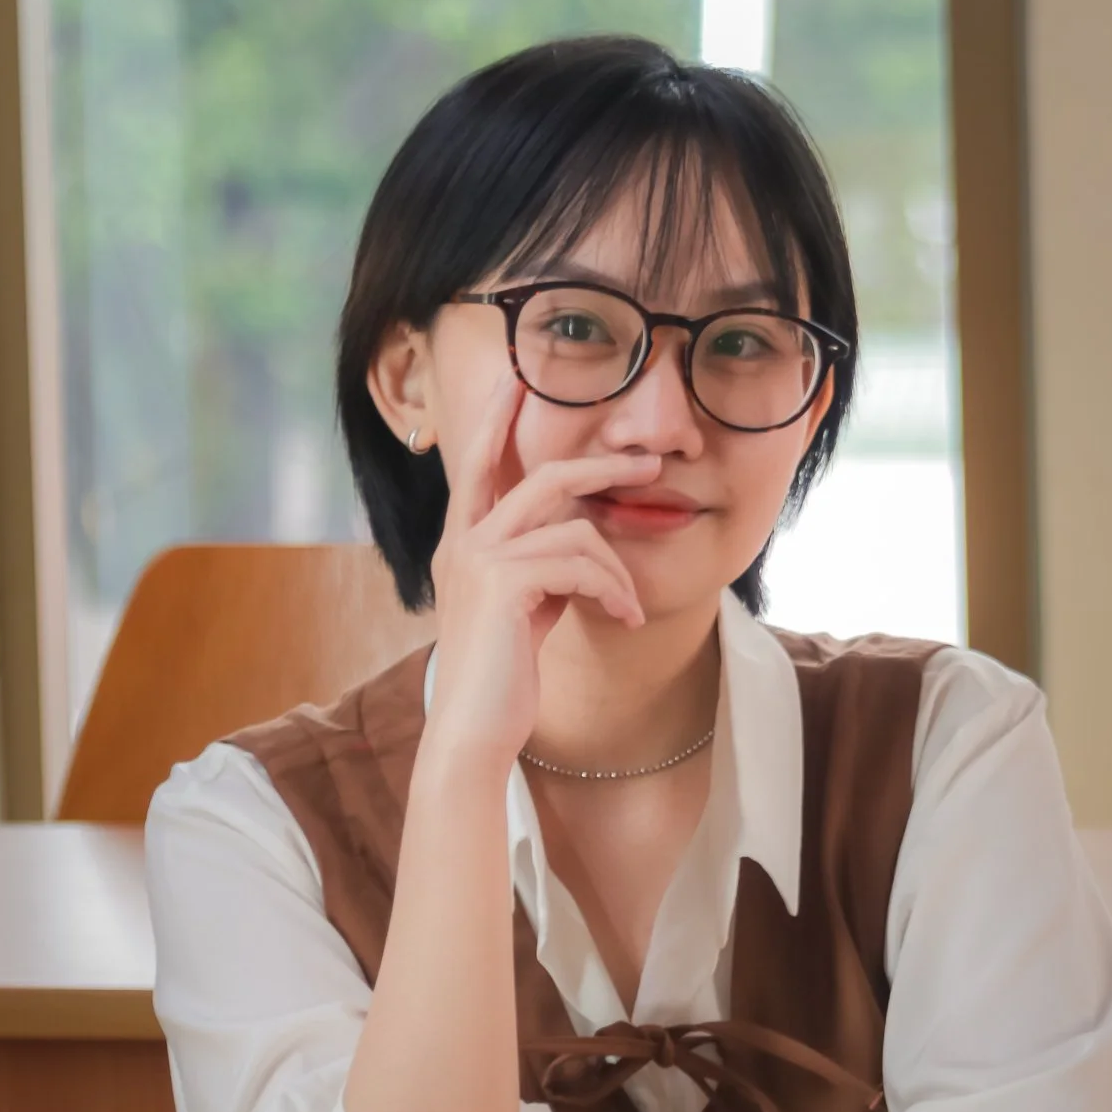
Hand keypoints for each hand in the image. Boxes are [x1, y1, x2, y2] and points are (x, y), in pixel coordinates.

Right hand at [423, 370, 654, 768]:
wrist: (475, 732)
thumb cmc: (504, 678)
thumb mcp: (524, 609)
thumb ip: (542, 568)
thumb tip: (582, 544)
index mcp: (462, 544)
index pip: (478, 465)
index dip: (497, 420)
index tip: (518, 380)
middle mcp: (462, 543)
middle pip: (541, 476)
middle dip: (601, 467)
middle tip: (649, 467)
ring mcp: (478, 560)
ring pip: (574, 526)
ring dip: (616, 569)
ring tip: (628, 607)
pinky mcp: (503, 584)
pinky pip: (580, 561)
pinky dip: (613, 589)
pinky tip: (624, 620)